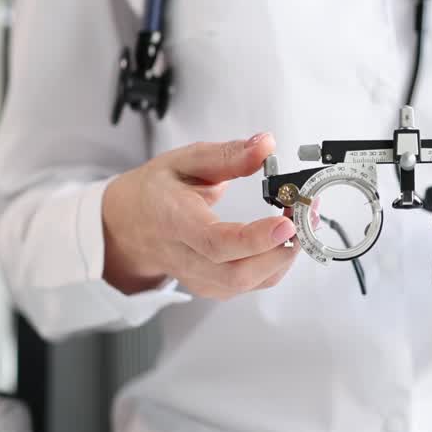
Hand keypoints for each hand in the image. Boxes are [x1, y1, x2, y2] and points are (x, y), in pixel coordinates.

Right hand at [102, 133, 298, 298]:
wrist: (128, 225)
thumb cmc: (156, 192)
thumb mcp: (184, 160)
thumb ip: (228, 155)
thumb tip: (266, 145)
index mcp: (174, 221)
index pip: (215, 242)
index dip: (255, 238)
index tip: (286, 222)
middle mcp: (185, 257)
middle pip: (236, 273)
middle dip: (281, 251)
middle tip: (304, 217)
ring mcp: (198, 277)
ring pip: (247, 284)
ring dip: (284, 257)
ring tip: (301, 224)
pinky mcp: (211, 286)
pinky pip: (251, 285)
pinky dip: (276, 265)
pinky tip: (285, 240)